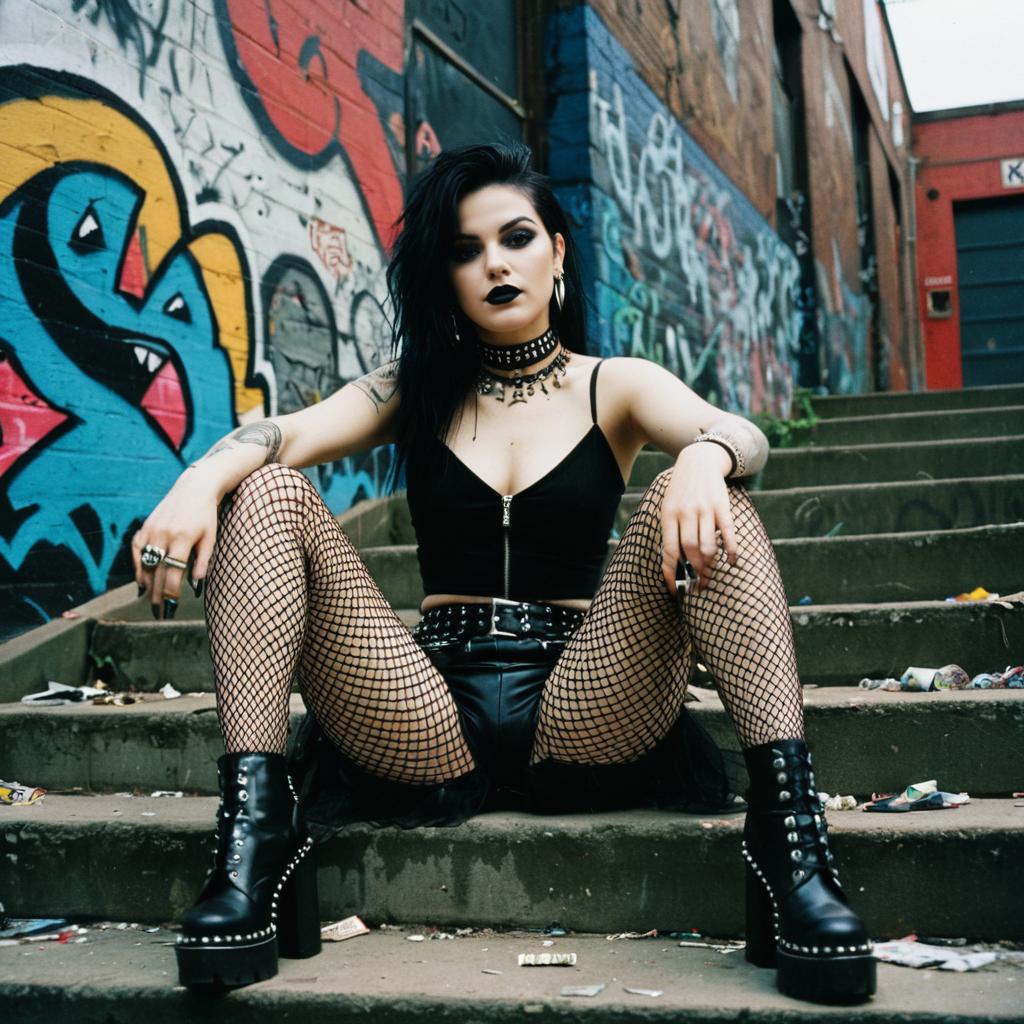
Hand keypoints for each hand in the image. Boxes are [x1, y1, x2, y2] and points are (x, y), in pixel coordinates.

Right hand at [132, 468, 220, 618]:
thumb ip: (202, 561)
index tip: (171, 607)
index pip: (173, 572)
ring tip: (149, 600)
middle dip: (157, 594)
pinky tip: (141, 580)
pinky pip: (136, 549)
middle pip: (156, 571)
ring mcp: (152, 530)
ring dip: (145, 583)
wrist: (194, 488)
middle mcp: (163, 535)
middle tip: (158, 612)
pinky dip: (136, 565)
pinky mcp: (145, 526)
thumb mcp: (210, 538)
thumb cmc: (206, 515)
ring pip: (144, 562)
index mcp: (182, 539)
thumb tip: (195, 585)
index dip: (170, 592)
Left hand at [660, 443, 738, 595]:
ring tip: (711, 572)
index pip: (669, 551)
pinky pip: (727, 533)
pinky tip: (731, 561)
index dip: (671, 573)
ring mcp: (705, 509)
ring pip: (708, 545)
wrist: (698, 461)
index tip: (675, 591)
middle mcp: (686, 513)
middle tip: (699, 583)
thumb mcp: (668, 507)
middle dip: (694, 571)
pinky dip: (730, 550)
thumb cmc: (681, 491)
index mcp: (669, 515)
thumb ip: (670, 531)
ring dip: (710, 563)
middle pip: (690, 550)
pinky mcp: (722, 506)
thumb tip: (674, 563)